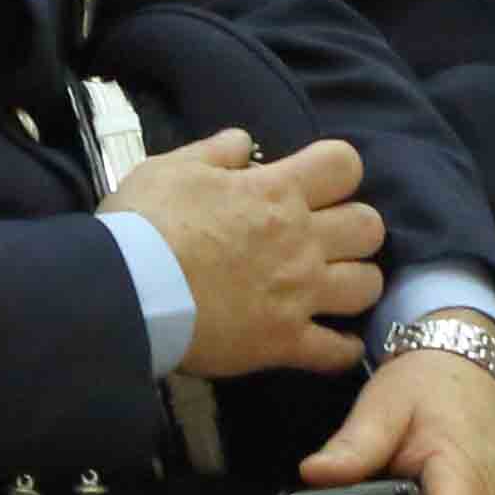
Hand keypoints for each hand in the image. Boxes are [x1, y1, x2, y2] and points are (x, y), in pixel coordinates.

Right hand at [107, 128, 385, 377]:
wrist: (125, 289)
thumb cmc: (143, 223)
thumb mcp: (169, 168)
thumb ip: (214, 152)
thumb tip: (244, 142)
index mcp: (276, 192)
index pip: (344, 164)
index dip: (336, 171)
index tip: (315, 184)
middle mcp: (300, 240)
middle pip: (369, 227)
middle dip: (354, 229)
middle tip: (326, 238)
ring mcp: (298, 294)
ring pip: (368, 286)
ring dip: (355, 284)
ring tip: (332, 288)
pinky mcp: (284, 342)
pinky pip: (338, 351)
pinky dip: (342, 349)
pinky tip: (333, 343)